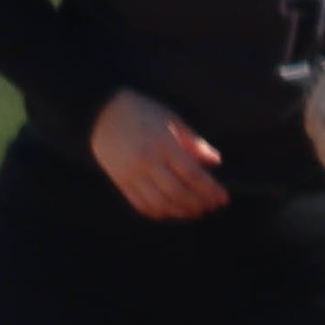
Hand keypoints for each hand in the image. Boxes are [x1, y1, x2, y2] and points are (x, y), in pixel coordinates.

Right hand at [92, 90, 229, 221]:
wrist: (101, 113)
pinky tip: (171, 211)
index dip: (210, 189)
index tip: (223, 197)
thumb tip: (215, 161)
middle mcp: (147, 162)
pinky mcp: (120, 182)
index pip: (192, 174)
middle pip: (178, 192)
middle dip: (198, 203)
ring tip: (195, 211)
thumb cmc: (142, 111)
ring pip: (160, 203)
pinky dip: (159, 212)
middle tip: (211, 206)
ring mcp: (131, 174)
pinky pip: (141, 204)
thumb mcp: (172, 119)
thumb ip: (193, 142)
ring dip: (181, 211)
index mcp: (163, 144)